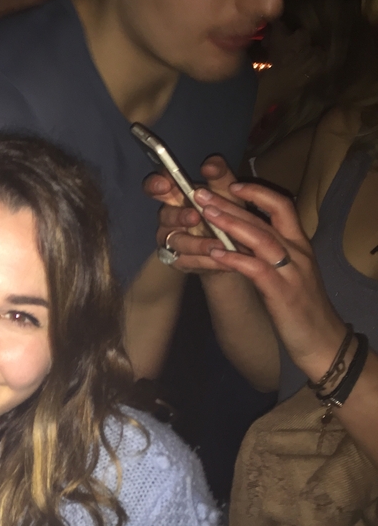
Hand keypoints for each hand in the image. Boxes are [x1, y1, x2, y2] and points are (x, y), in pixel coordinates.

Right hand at [147, 156, 242, 272]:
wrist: (233, 246)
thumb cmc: (225, 212)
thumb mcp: (227, 191)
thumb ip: (219, 175)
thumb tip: (209, 165)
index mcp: (175, 196)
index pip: (155, 187)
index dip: (155, 185)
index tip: (164, 185)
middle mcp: (169, 217)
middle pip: (163, 215)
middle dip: (177, 216)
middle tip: (194, 216)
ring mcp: (171, 240)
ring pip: (176, 241)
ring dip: (195, 242)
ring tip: (216, 243)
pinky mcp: (179, 260)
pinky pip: (188, 261)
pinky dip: (205, 260)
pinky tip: (220, 258)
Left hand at [194, 182, 347, 377]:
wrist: (322, 341)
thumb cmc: (300, 308)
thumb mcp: (287, 273)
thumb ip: (269, 253)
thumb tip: (241, 237)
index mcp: (299, 244)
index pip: (282, 206)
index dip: (257, 193)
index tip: (231, 184)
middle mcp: (298, 252)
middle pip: (265, 218)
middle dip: (232, 203)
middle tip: (201, 192)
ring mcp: (291, 272)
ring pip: (262, 238)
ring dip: (231, 224)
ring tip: (205, 214)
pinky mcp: (282, 293)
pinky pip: (256, 269)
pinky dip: (235, 258)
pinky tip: (214, 252)